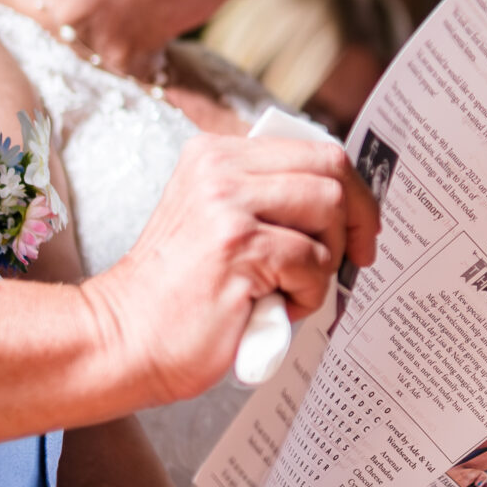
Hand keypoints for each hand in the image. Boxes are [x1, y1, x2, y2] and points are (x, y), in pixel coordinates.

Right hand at [82, 133, 379, 408]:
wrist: (124, 338)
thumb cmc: (177, 294)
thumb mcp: (215, 222)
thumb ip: (264, 200)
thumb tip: (344, 203)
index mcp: (215, 154)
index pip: (313, 148)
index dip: (352, 188)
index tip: (362, 225)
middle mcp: (220, 168)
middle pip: (331, 169)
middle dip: (360, 217)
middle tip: (357, 258)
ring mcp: (227, 205)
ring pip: (330, 209)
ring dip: (329, 260)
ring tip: (296, 289)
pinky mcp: (238, 248)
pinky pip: (312, 262)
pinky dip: (309, 294)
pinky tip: (277, 308)